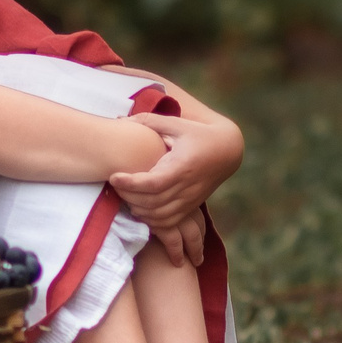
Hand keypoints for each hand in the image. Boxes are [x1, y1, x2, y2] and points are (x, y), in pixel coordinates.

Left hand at [109, 110, 241, 265]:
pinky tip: (139, 208)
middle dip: (128, 196)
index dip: (130, 184)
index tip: (113, 177)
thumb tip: (121, 119)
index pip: (153, 183)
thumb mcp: (177, 124)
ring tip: (124, 195)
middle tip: (114, 184)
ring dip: (137, 209)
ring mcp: (189, 200)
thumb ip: (149, 121)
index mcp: (182, 166)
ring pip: (158, 216)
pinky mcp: (190, 207)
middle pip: (152, 202)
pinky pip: (168, 222)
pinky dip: (150, 220)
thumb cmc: (198, 134)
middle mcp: (186, 187)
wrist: (227, 151)